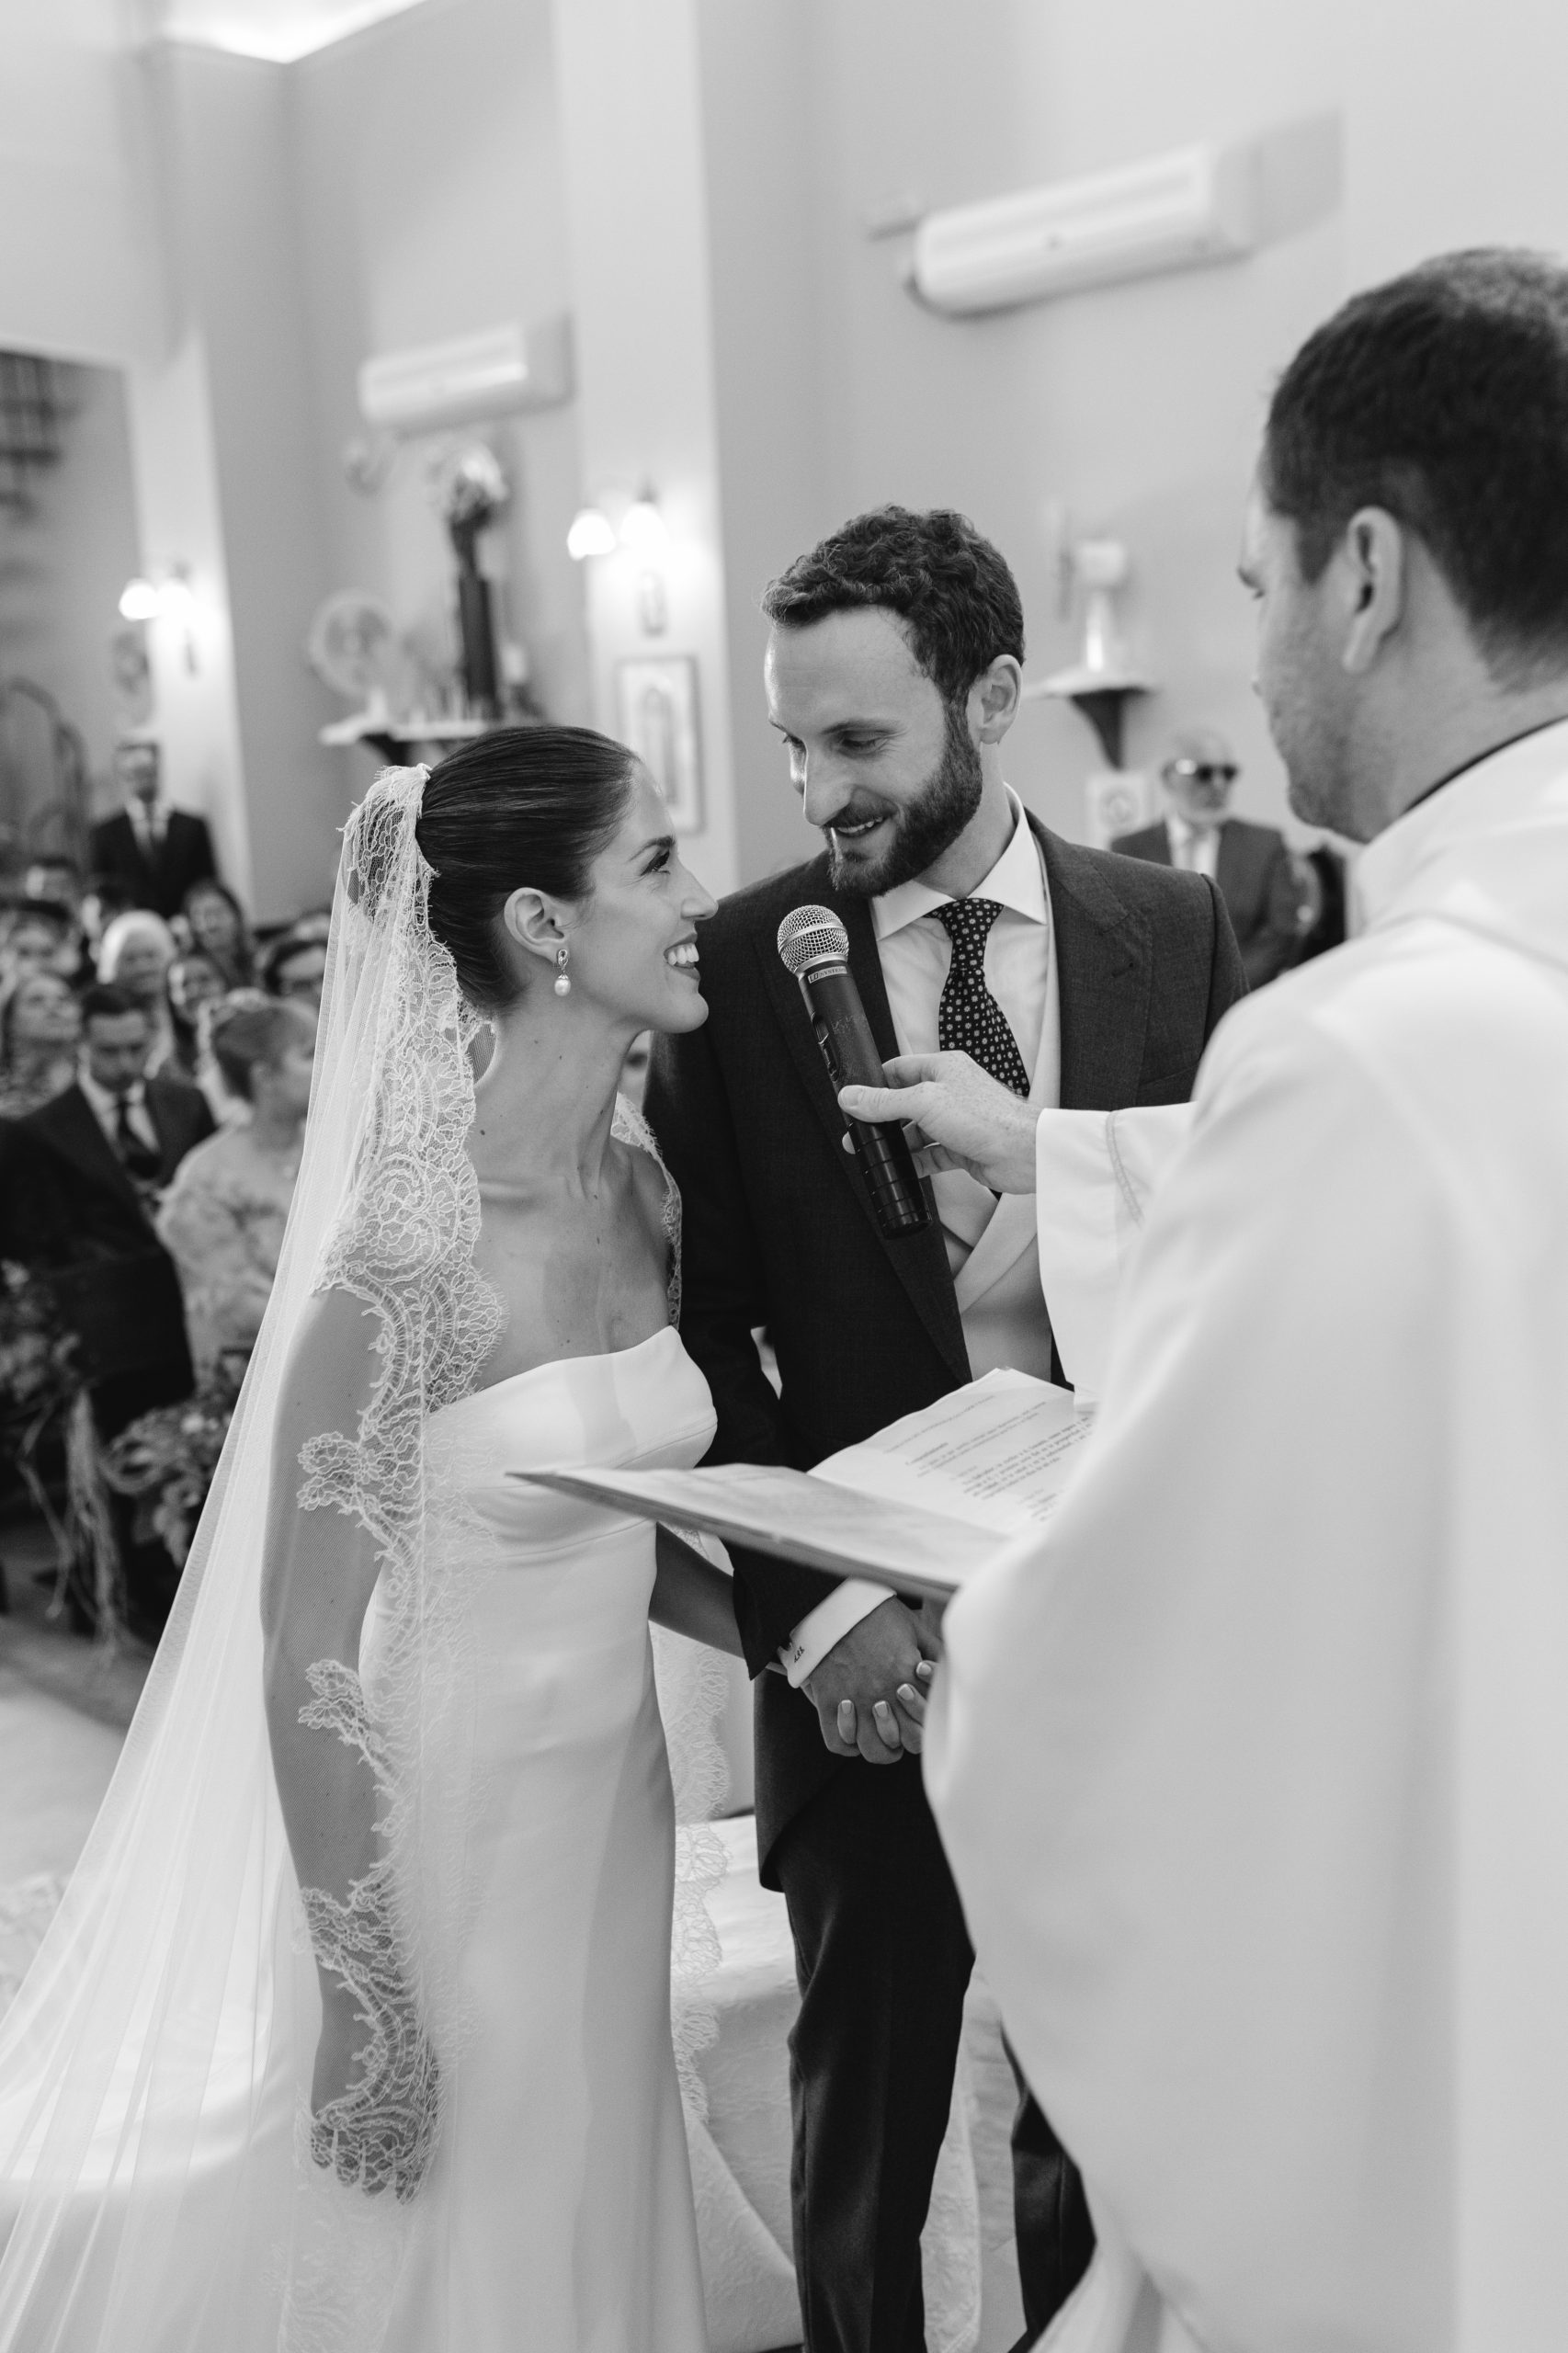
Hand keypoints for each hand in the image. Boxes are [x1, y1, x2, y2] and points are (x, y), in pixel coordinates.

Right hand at [310, 1967, 438, 2201]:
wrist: (364, 2009)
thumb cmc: (403, 2033)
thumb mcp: (426, 2071)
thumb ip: (425, 2105)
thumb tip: (421, 2133)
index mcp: (410, 2117)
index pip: (409, 2163)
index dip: (407, 2183)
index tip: (404, 2196)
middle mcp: (380, 2126)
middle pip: (378, 2168)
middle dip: (378, 2180)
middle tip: (374, 2187)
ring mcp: (349, 2119)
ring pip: (348, 2163)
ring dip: (351, 2174)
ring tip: (352, 2179)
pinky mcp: (324, 2108)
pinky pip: (321, 2145)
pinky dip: (325, 2157)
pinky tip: (328, 2162)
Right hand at [801, 1594, 939, 1763]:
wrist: (836, 1601)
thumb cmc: (877, 1613)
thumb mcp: (915, 1628)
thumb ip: (935, 1654)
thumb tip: (948, 1672)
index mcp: (904, 1679)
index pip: (921, 1730)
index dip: (921, 1734)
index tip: (915, 1724)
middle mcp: (880, 1695)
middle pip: (897, 1746)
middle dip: (900, 1745)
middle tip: (897, 1733)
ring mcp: (852, 1700)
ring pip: (867, 1750)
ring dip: (875, 1747)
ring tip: (875, 1735)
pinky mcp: (827, 1699)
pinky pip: (836, 1740)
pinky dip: (846, 1743)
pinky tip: (853, 1731)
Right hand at [838, 1053, 1037, 1192]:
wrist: (1021, 1152)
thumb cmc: (987, 1116)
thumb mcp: (924, 1102)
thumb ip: (884, 1102)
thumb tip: (852, 1097)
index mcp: (944, 1068)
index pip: (901, 1070)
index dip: (877, 1083)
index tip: (856, 1098)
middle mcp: (951, 1092)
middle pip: (906, 1103)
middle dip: (883, 1120)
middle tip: (861, 1133)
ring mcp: (957, 1121)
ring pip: (918, 1131)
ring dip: (900, 1144)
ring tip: (878, 1155)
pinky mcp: (962, 1148)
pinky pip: (932, 1154)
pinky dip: (917, 1162)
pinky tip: (904, 1169)